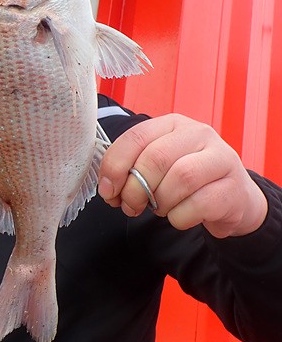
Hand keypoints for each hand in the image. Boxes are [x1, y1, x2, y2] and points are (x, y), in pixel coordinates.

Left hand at [98, 114, 267, 237]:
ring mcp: (220, 159)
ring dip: (160, 202)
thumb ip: (131, 169)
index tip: (108, 190)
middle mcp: (199, 134)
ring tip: (158, 209)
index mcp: (173, 124)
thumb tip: (108, 188)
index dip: (115, 165)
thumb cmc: (188, 180)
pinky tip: (179, 216)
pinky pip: (198, 205)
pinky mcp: (233, 188)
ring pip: (179, 179)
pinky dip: (179, 217)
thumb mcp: (158, 165)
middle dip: (135, 189)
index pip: (136, 136)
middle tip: (130, 206)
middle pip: (156, 158)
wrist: (233, 197)